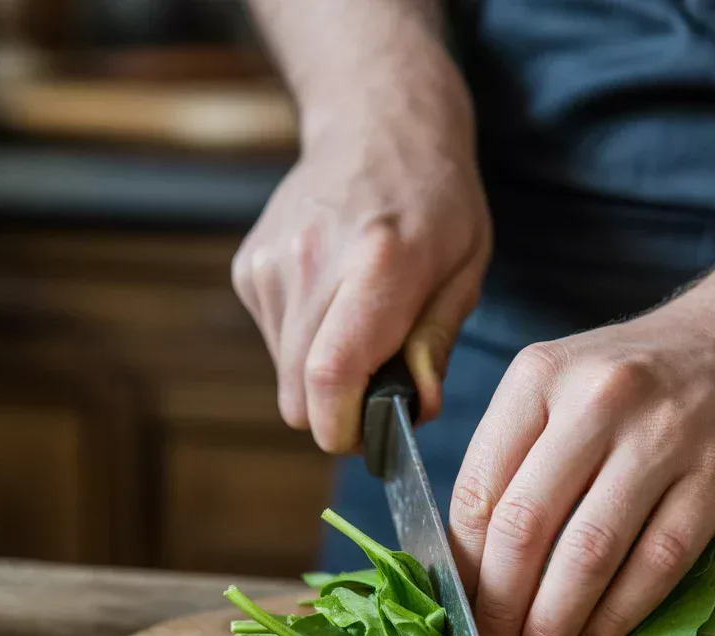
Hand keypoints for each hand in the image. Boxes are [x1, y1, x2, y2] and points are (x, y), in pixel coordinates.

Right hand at [232, 67, 490, 453]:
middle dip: (336, 412)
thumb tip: (414, 412)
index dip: (343, 428)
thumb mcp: (466, 268)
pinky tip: (332, 300)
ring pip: (284, 376)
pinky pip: (273, 343)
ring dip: (321, 376)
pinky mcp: (249, 267)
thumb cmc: (435, 199)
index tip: (369, 436)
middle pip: (298, 393)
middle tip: (378, 388)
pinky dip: (303, 343)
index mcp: (378, 263)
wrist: (377, 119)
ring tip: (359, 326)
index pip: (331, 376)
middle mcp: (312, 262)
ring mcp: (272, 263)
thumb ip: (436, 344)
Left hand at [450, 280, 714, 635]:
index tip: (459, 615)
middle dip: (499, 610)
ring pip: (588, 554)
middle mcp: (596, 400)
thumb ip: (514, 458)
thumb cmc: (637, 380)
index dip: (461, 568)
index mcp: (539, 377)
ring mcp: (661, 437)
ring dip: (553, 625)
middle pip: (524, 527)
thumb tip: (469, 566)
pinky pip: (655, 564)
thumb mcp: (561, 387)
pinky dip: (616, 616)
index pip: (477, 490)